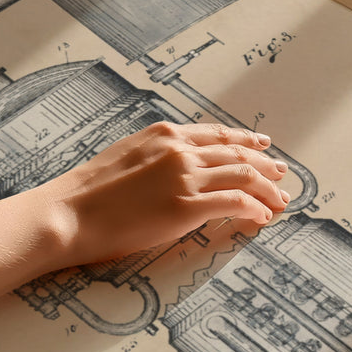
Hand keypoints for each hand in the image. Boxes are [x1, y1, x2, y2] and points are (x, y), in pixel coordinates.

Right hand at [40, 122, 290, 265]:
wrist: (69, 213)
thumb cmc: (86, 193)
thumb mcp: (123, 156)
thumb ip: (154, 155)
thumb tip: (171, 168)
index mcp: (163, 134)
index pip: (216, 134)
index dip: (245, 140)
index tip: (263, 146)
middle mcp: (179, 150)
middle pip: (237, 152)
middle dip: (265, 164)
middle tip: (282, 174)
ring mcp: (185, 177)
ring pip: (244, 176)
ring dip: (268, 190)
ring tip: (280, 201)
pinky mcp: (187, 207)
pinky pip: (236, 204)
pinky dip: (255, 209)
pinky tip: (261, 218)